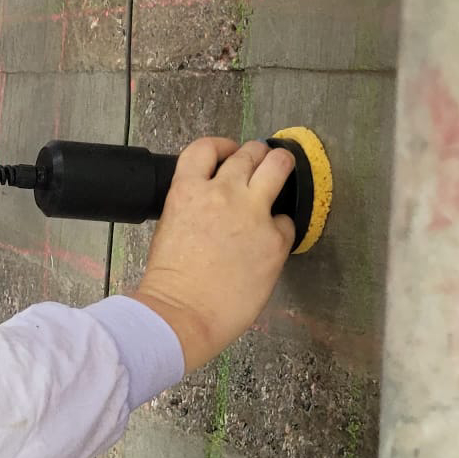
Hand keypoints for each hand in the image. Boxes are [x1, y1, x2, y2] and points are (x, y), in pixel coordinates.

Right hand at [133, 138, 295, 371]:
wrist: (184, 311)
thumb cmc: (170, 279)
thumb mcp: (170, 226)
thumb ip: (193, 204)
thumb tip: (213, 203)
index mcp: (187, 190)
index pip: (205, 148)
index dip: (221, 146)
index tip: (229, 152)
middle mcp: (222, 192)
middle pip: (248, 153)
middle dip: (256, 155)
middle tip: (260, 162)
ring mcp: (253, 213)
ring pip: (278, 166)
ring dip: (280, 164)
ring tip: (283, 168)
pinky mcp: (276, 239)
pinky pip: (288, 221)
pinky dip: (281, 226)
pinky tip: (272, 238)